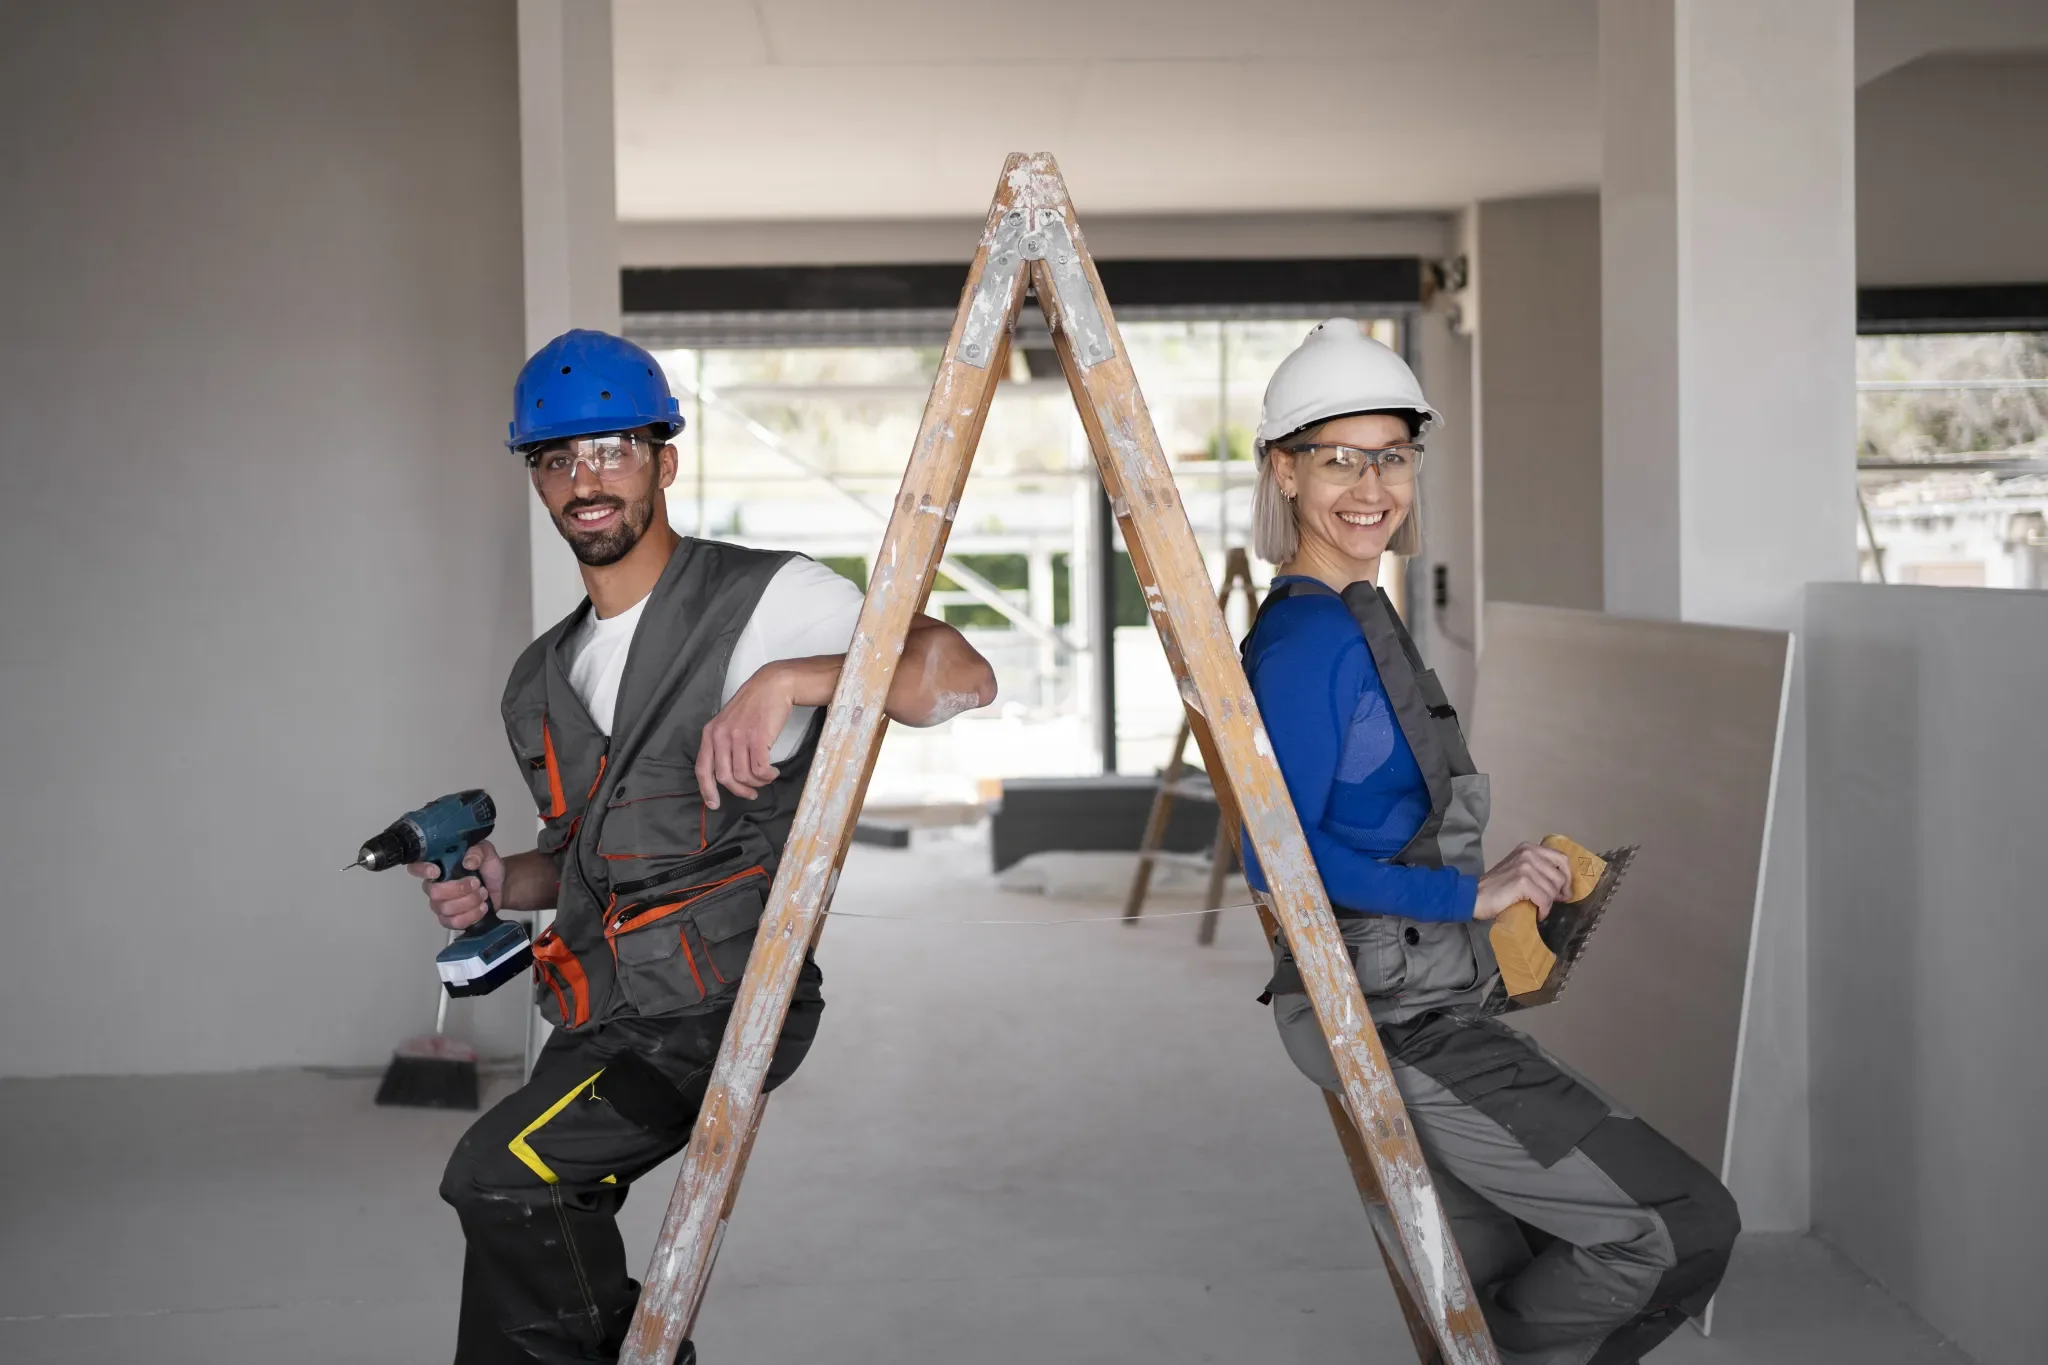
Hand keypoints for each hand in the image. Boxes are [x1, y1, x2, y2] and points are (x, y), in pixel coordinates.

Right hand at [409, 839, 503, 930]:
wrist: (500, 888)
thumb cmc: (488, 868)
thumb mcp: (487, 853)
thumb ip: (478, 851)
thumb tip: (468, 862)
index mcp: (437, 866)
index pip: (416, 868)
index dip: (422, 870)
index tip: (437, 871)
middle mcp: (433, 886)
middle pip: (435, 893)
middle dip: (460, 889)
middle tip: (477, 883)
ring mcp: (440, 905)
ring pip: (446, 909)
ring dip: (470, 901)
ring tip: (483, 894)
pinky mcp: (449, 920)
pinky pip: (454, 922)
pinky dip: (472, 915)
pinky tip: (482, 907)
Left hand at [696, 663, 795, 808]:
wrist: (773, 685)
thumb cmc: (754, 705)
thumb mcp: (729, 722)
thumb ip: (723, 744)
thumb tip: (729, 774)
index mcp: (710, 733)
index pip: (702, 768)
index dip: (706, 790)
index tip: (714, 804)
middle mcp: (720, 736)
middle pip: (724, 777)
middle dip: (739, 790)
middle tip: (751, 794)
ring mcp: (738, 737)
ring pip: (744, 776)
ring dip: (757, 783)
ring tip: (766, 777)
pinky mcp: (757, 738)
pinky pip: (759, 770)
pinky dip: (767, 776)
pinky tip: (773, 772)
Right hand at [1472, 841, 1572, 922]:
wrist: (1475, 896)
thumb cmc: (1498, 887)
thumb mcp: (1520, 870)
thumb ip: (1538, 870)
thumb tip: (1564, 886)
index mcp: (1529, 848)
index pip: (1562, 859)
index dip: (1567, 877)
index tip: (1564, 891)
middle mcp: (1529, 853)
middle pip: (1559, 877)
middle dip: (1558, 894)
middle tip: (1551, 903)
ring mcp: (1525, 867)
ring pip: (1552, 890)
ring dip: (1548, 904)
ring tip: (1539, 909)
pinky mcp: (1523, 882)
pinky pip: (1544, 899)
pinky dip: (1543, 910)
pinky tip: (1537, 914)